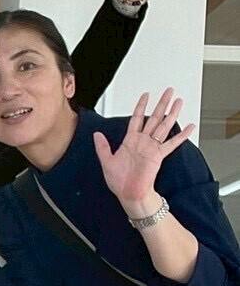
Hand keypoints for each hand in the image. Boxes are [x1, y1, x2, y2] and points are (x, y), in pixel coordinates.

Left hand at [93, 89, 193, 214]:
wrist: (129, 194)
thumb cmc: (119, 182)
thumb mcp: (106, 161)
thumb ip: (102, 147)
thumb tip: (96, 134)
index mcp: (130, 141)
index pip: (137, 118)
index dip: (141, 106)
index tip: (146, 95)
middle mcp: (143, 142)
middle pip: (154, 118)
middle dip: (161, 104)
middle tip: (168, 91)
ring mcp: (152, 148)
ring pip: (164, 126)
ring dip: (171, 113)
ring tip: (178, 102)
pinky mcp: (159, 155)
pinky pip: (172, 143)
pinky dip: (181, 135)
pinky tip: (190, 127)